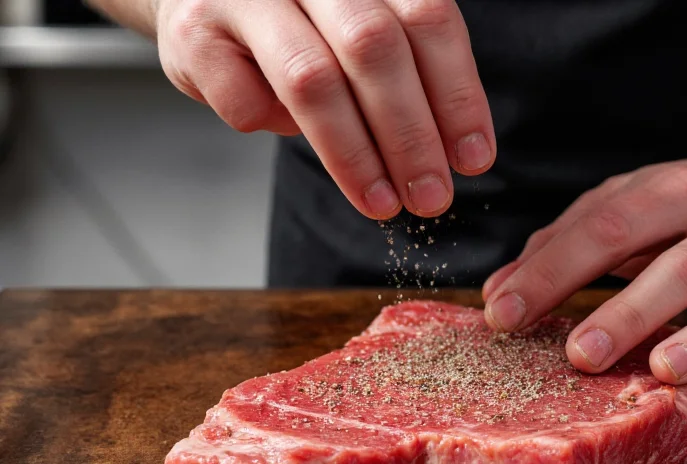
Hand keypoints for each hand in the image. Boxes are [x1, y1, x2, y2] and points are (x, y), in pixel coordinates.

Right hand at [155, 0, 494, 217]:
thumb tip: (453, 152)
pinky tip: (285, 130)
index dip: (457, 94)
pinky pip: (246, 102)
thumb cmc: (297, 21)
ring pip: (312, 79)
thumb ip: (403, 70)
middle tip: (431, 196)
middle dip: (410, 135)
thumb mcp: (359, 27)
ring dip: (354, 156)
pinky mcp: (195, 31)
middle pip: (374, 49)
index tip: (473, 159)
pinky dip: (274, 129)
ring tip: (383, 203)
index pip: (427, 19)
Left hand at [482, 158, 686, 404]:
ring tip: (662, 371)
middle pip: (680, 269)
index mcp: (677, 191)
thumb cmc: (685, 209)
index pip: (607, 228)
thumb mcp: (624, 204)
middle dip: (628, 314)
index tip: (503, 314)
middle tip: (578, 355)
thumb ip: (560, 243)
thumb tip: (496, 295)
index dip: (553, 272)